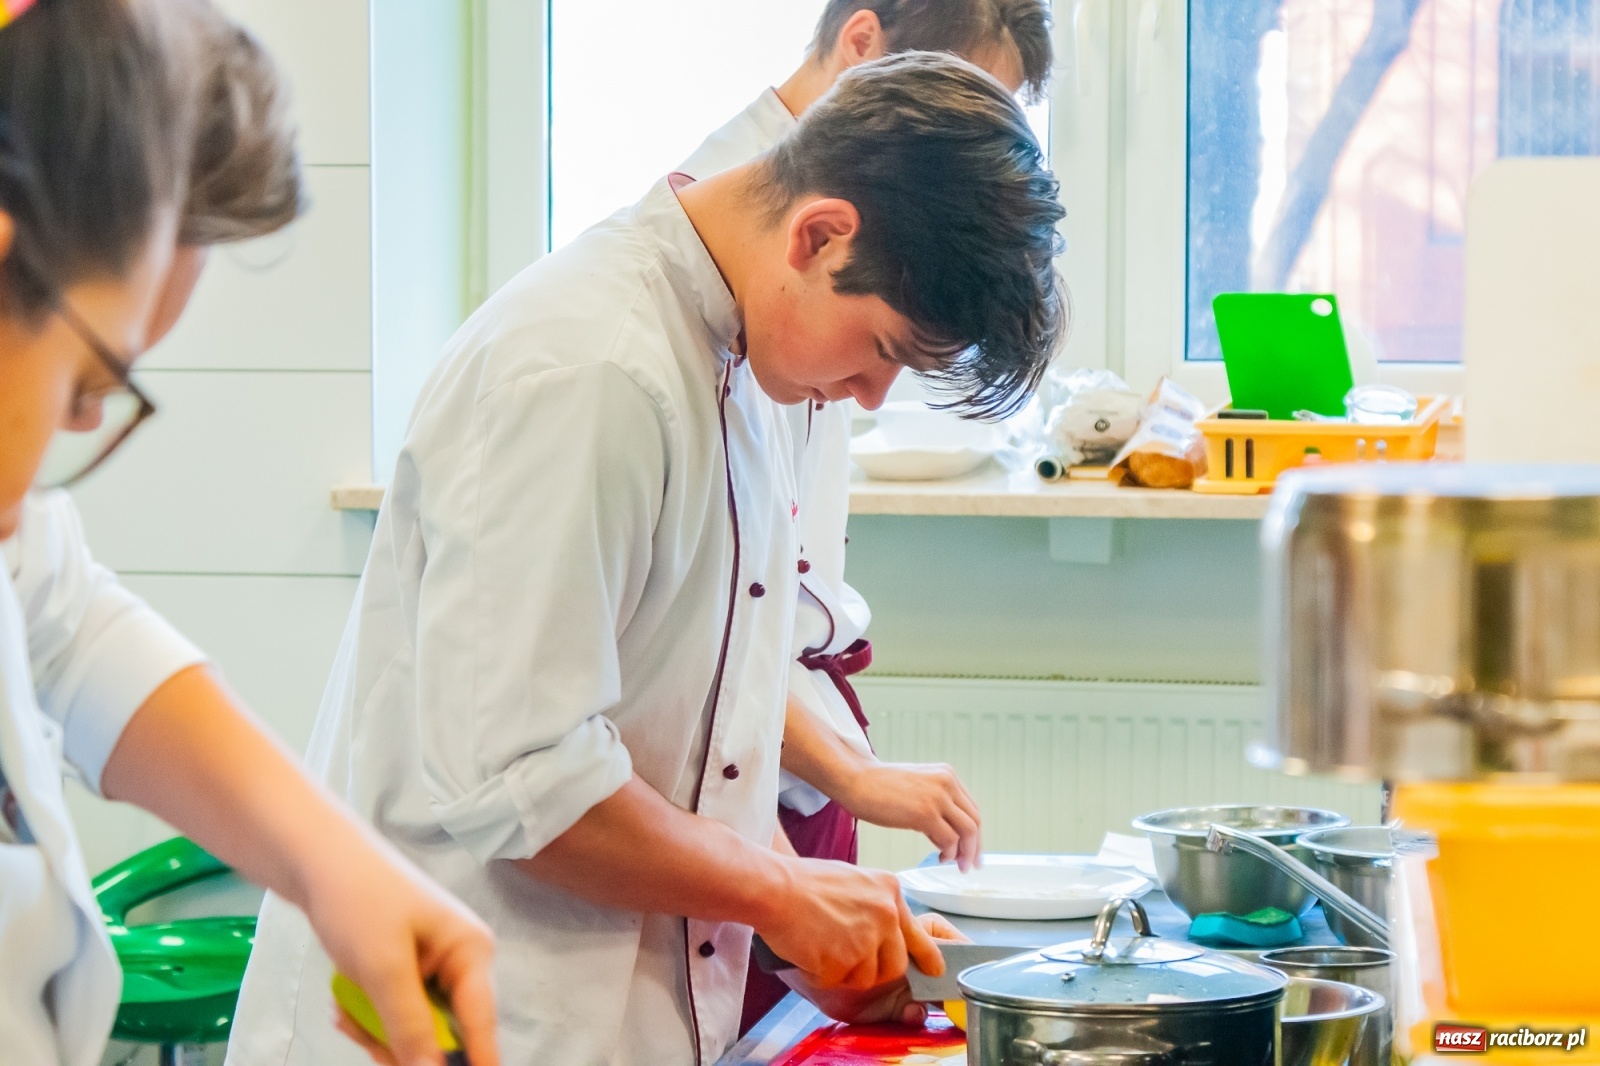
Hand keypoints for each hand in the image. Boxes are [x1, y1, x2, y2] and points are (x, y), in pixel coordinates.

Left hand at [304, 843, 498, 1065]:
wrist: (316, 858)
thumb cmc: (359, 901)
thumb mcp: (383, 969)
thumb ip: (412, 1026)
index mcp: (471, 953)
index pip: (483, 1024)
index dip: (479, 1063)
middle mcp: (461, 962)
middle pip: (447, 1034)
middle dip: (404, 1046)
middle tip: (362, 1035)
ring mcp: (434, 966)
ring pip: (418, 1029)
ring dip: (379, 1033)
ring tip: (343, 1015)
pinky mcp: (407, 969)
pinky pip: (398, 1013)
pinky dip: (371, 1017)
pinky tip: (343, 1007)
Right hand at [756, 858, 940, 990]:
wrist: (774, 888)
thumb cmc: (805, 882)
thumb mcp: (856, 882)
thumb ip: (877, 907)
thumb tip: (888, 933)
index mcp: (890, 892)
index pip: (918, 936)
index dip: (927, 958)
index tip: (935, 971)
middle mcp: (886, 915)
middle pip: (894, 966)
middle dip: (872, 969)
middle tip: (844, 954)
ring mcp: (866, 939)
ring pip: (866, 978)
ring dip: (844, 972)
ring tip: (821, 943)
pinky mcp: (843, 961)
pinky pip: (837, 982)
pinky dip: (821, 974)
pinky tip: (809, 950)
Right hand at [838, 761, 981, 871]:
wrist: (855, 779)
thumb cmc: (876, 787)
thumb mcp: (915, 789)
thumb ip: (934, 805)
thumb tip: (946, 836)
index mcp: (946, 775)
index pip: (971, 808)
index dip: (975, 833)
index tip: (972, 850)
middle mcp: (947, 782)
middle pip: (974, 820)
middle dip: (974, 847)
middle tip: (969, 865)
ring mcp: (937, 797)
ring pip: (967, 831)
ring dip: (964, 853)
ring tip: (954, 864)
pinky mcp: (926, 813)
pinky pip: (949, 839)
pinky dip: (948, 852)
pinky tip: (939, 857)